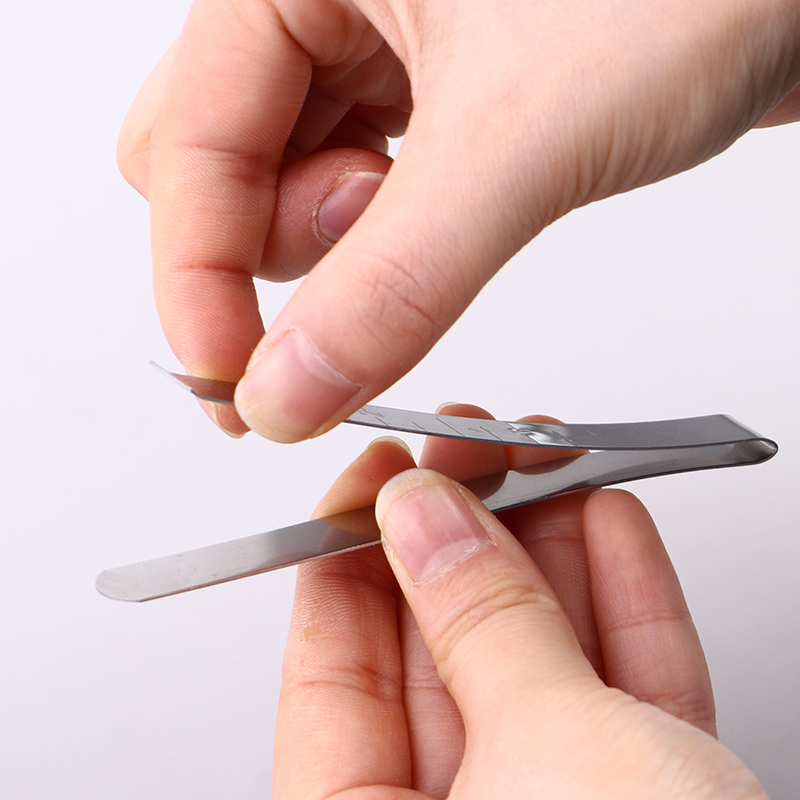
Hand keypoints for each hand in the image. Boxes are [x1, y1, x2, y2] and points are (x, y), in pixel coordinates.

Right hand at [118, 0, 799, 439]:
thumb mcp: (522, 138)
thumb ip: (397, 281)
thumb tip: (292, 389)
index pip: (186, 148)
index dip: (198, 281)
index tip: (236, 387)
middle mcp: (324, 0)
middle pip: (219, 170)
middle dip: (277, 253)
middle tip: (366, 271)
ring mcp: (377, 50)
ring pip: (292, 187)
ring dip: (346, 250)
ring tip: (448, 216)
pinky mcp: (433, 97)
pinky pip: (365, 193)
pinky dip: (389, 243)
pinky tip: (452, 222)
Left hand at [274, 404, 765, 798]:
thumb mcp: (551, 758)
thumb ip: (482, 626)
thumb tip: (424, 515)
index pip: (332, 680)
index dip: (351, 561)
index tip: (377, 478)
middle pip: (438, 658)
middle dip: (460, 538)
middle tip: (467, 450)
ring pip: (535, 664)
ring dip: (544, 554)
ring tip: (537, 462)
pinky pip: (622, 694)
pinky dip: (621, 604)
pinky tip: (606, 525)